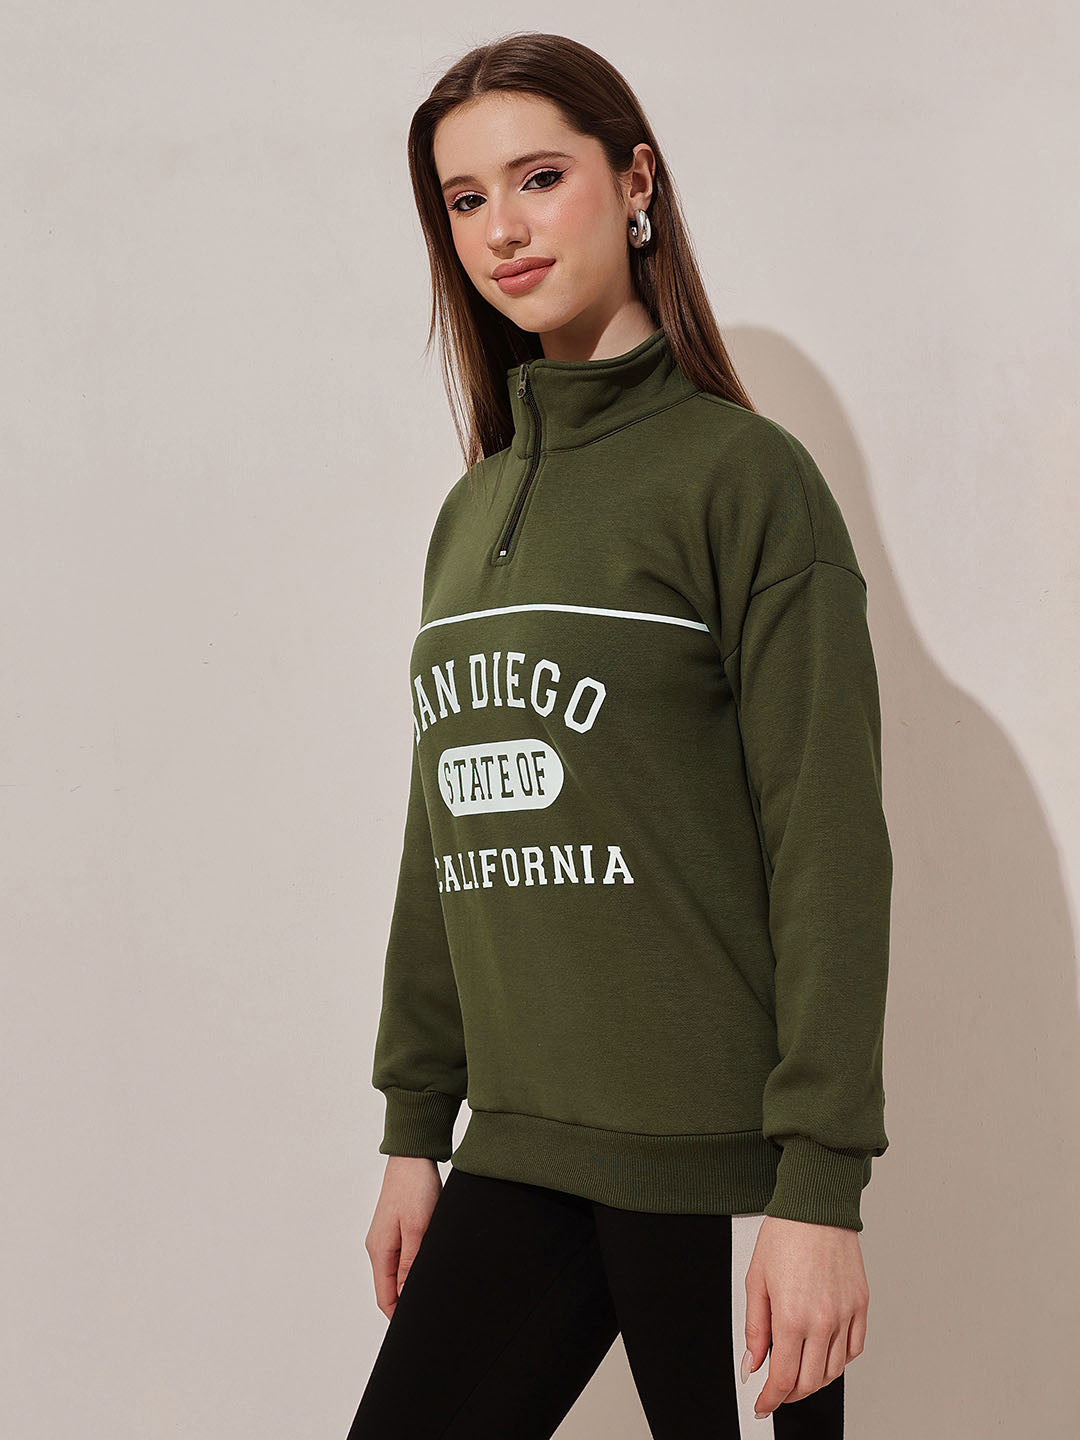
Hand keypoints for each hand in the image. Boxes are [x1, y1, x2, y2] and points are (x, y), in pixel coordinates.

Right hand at [364, 1155, 442, 1319]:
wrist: (414, 1155)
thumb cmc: (415, 1188)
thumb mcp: (417, 1228)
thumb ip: (411, 1264)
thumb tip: (406, 1297)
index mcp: (379, 1251)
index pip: (385, 1298)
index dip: (399, 1318)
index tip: (417, 1329)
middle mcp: (379, 1247)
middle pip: (389, 1288)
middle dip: (406, 1304)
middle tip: (431, 1314)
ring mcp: (387, 1238)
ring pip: (397, 1273)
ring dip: (411, 1285)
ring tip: (433, 1293)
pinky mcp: (398, 1228)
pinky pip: (403, 1258)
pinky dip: (414, 1268)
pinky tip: (430, 1267)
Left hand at [741, 1215, 868, 1417]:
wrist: (816, 1206)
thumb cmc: (784, 1236)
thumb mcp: (755, 1281)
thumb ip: (755, 1329)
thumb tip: (753, 1365)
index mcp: (792, 1316)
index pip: (784, 1378)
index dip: (771, 1398)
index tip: (763, 1405)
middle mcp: (823, 1320)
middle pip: (811, 1382)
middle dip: (791, 1393)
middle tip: (777, 1390)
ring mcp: (846, 1314)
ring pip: (834, 1370)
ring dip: (814, 1379)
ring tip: (798, 1370)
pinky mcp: (861, 1305)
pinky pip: (854, 1349)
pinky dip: (839, 1360)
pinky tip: (824, 1353)